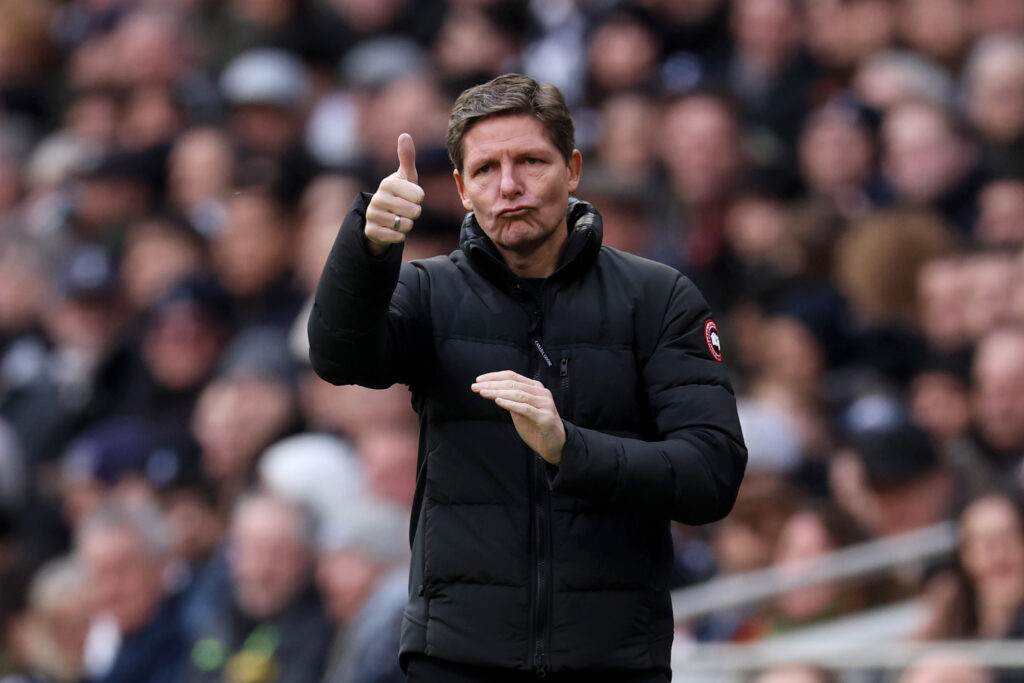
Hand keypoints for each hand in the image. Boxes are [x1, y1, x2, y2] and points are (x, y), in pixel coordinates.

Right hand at [365, 133, 423, 254]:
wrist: (381, 216)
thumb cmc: (400, 193)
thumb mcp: (405, 176)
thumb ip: (407, 157)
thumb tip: (404, 135)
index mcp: (388, 183)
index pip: (419, 196)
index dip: (419, 199)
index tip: (410, 196)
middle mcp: (377, 198)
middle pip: (414, 212)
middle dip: (414, 213)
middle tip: (405, 209)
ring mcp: (372, 215)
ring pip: (406, 226)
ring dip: (407, 225)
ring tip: (398, 218)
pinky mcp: (371, 231)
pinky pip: (397, 237)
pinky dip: (399, 236)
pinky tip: (393, 229)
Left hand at [472, 370, 564, 465]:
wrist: (555, 445)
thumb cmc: (537, 427)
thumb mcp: (520, 411)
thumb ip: (510, 400)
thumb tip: (492, 392)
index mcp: (535, 388)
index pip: (512, 376)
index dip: (494, 376)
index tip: (478, 379)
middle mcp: (541, 393)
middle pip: (513, 384)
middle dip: (492, 384)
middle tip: (476, 386)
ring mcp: (544, 404)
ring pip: (518, 394)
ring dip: (498, 392)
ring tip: (483, 393)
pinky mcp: (545, 417)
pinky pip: (525, 408)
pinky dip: (511, 404)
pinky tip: (498, 401)